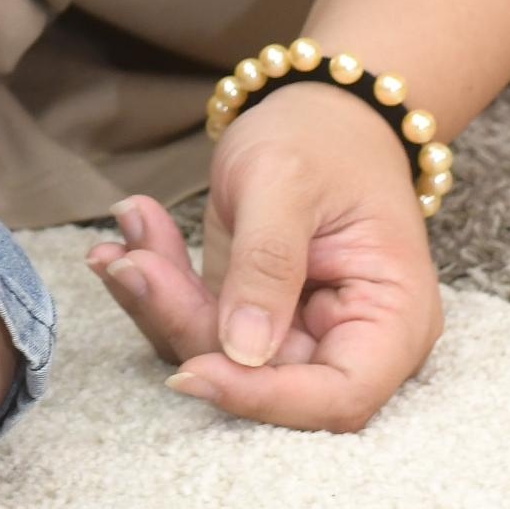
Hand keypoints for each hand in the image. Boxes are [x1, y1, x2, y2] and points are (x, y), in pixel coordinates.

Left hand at [88, 80, 443, 430]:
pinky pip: (199, 319)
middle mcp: (348, 340)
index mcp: (393, 320)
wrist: (319, 110)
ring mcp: (297, 331)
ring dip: (158, 301)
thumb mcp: (288, 183)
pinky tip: (125, 240)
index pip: (338, 396)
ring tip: (116, 246)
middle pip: (264, 377)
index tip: (194, 372)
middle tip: (130, 266)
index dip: (266, 398)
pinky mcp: (251, 315)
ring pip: (217, 352)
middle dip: (187, 325)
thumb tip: (243, 351)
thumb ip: (268, 264)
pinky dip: (159, 283)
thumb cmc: (323, 138)